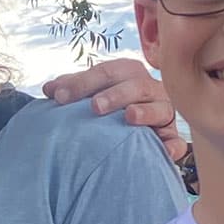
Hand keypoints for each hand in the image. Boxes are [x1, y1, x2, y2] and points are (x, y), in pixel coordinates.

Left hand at [42, 59, 184, 162]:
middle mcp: (149, 90)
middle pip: (135, 85)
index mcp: (129, 75)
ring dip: (144, 112)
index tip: (58, 97)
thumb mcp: (94, 94)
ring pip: (160, 108)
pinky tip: (165, 152)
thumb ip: (73, 90)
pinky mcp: (171, 137)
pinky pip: (176, 142)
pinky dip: (172, 146)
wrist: (139, 129)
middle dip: (115, 94)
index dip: (83, 82)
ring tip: (129, 117)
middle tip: (95, 106)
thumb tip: (48, 90)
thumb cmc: (110, 108)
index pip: (107, 72)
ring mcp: (163, 112)